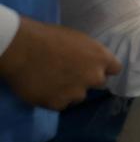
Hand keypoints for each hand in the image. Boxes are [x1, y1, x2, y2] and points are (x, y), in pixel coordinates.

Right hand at [0, 17, 121, 108]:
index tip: (95, 68)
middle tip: (71, 74)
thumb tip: (89, 62)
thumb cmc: (49, 37)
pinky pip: (61, 104)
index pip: (115, 69)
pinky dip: (54, 99)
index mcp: (101, 58)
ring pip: (79, 96)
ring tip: (53, 81)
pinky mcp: (58, 104)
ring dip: (70, 91)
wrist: (23, 49)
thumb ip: (89, 55)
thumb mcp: (78, 40)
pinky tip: (44, 89)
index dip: (104, 69)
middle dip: (87, 80)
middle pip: (98, 83)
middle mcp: (93, 77)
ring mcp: (77, 92)